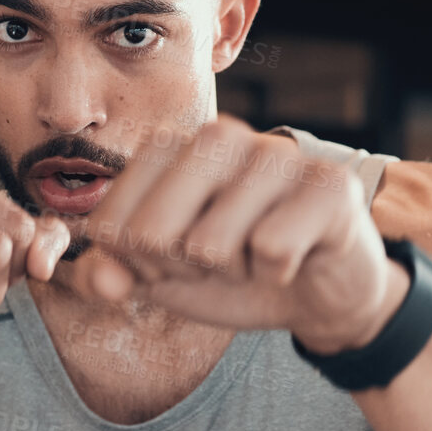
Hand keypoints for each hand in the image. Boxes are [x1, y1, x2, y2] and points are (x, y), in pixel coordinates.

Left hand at [84, 116, 406, 354]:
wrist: (317, 294)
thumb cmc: (235, 272)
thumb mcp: (163, 277)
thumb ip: (116, 275)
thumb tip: (102, 282)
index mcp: (172, 149)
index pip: (110, 225)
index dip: (138, 265)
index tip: (176, 259)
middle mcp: (221, 136)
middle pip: (149, 234)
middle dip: (180, 272)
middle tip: (218, 262)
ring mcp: (277, 154)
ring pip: (209, 245)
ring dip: (232, 274)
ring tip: (256, 257)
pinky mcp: (330, 182)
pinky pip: (271, 248)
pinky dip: (277, 274)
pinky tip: (295, 258)